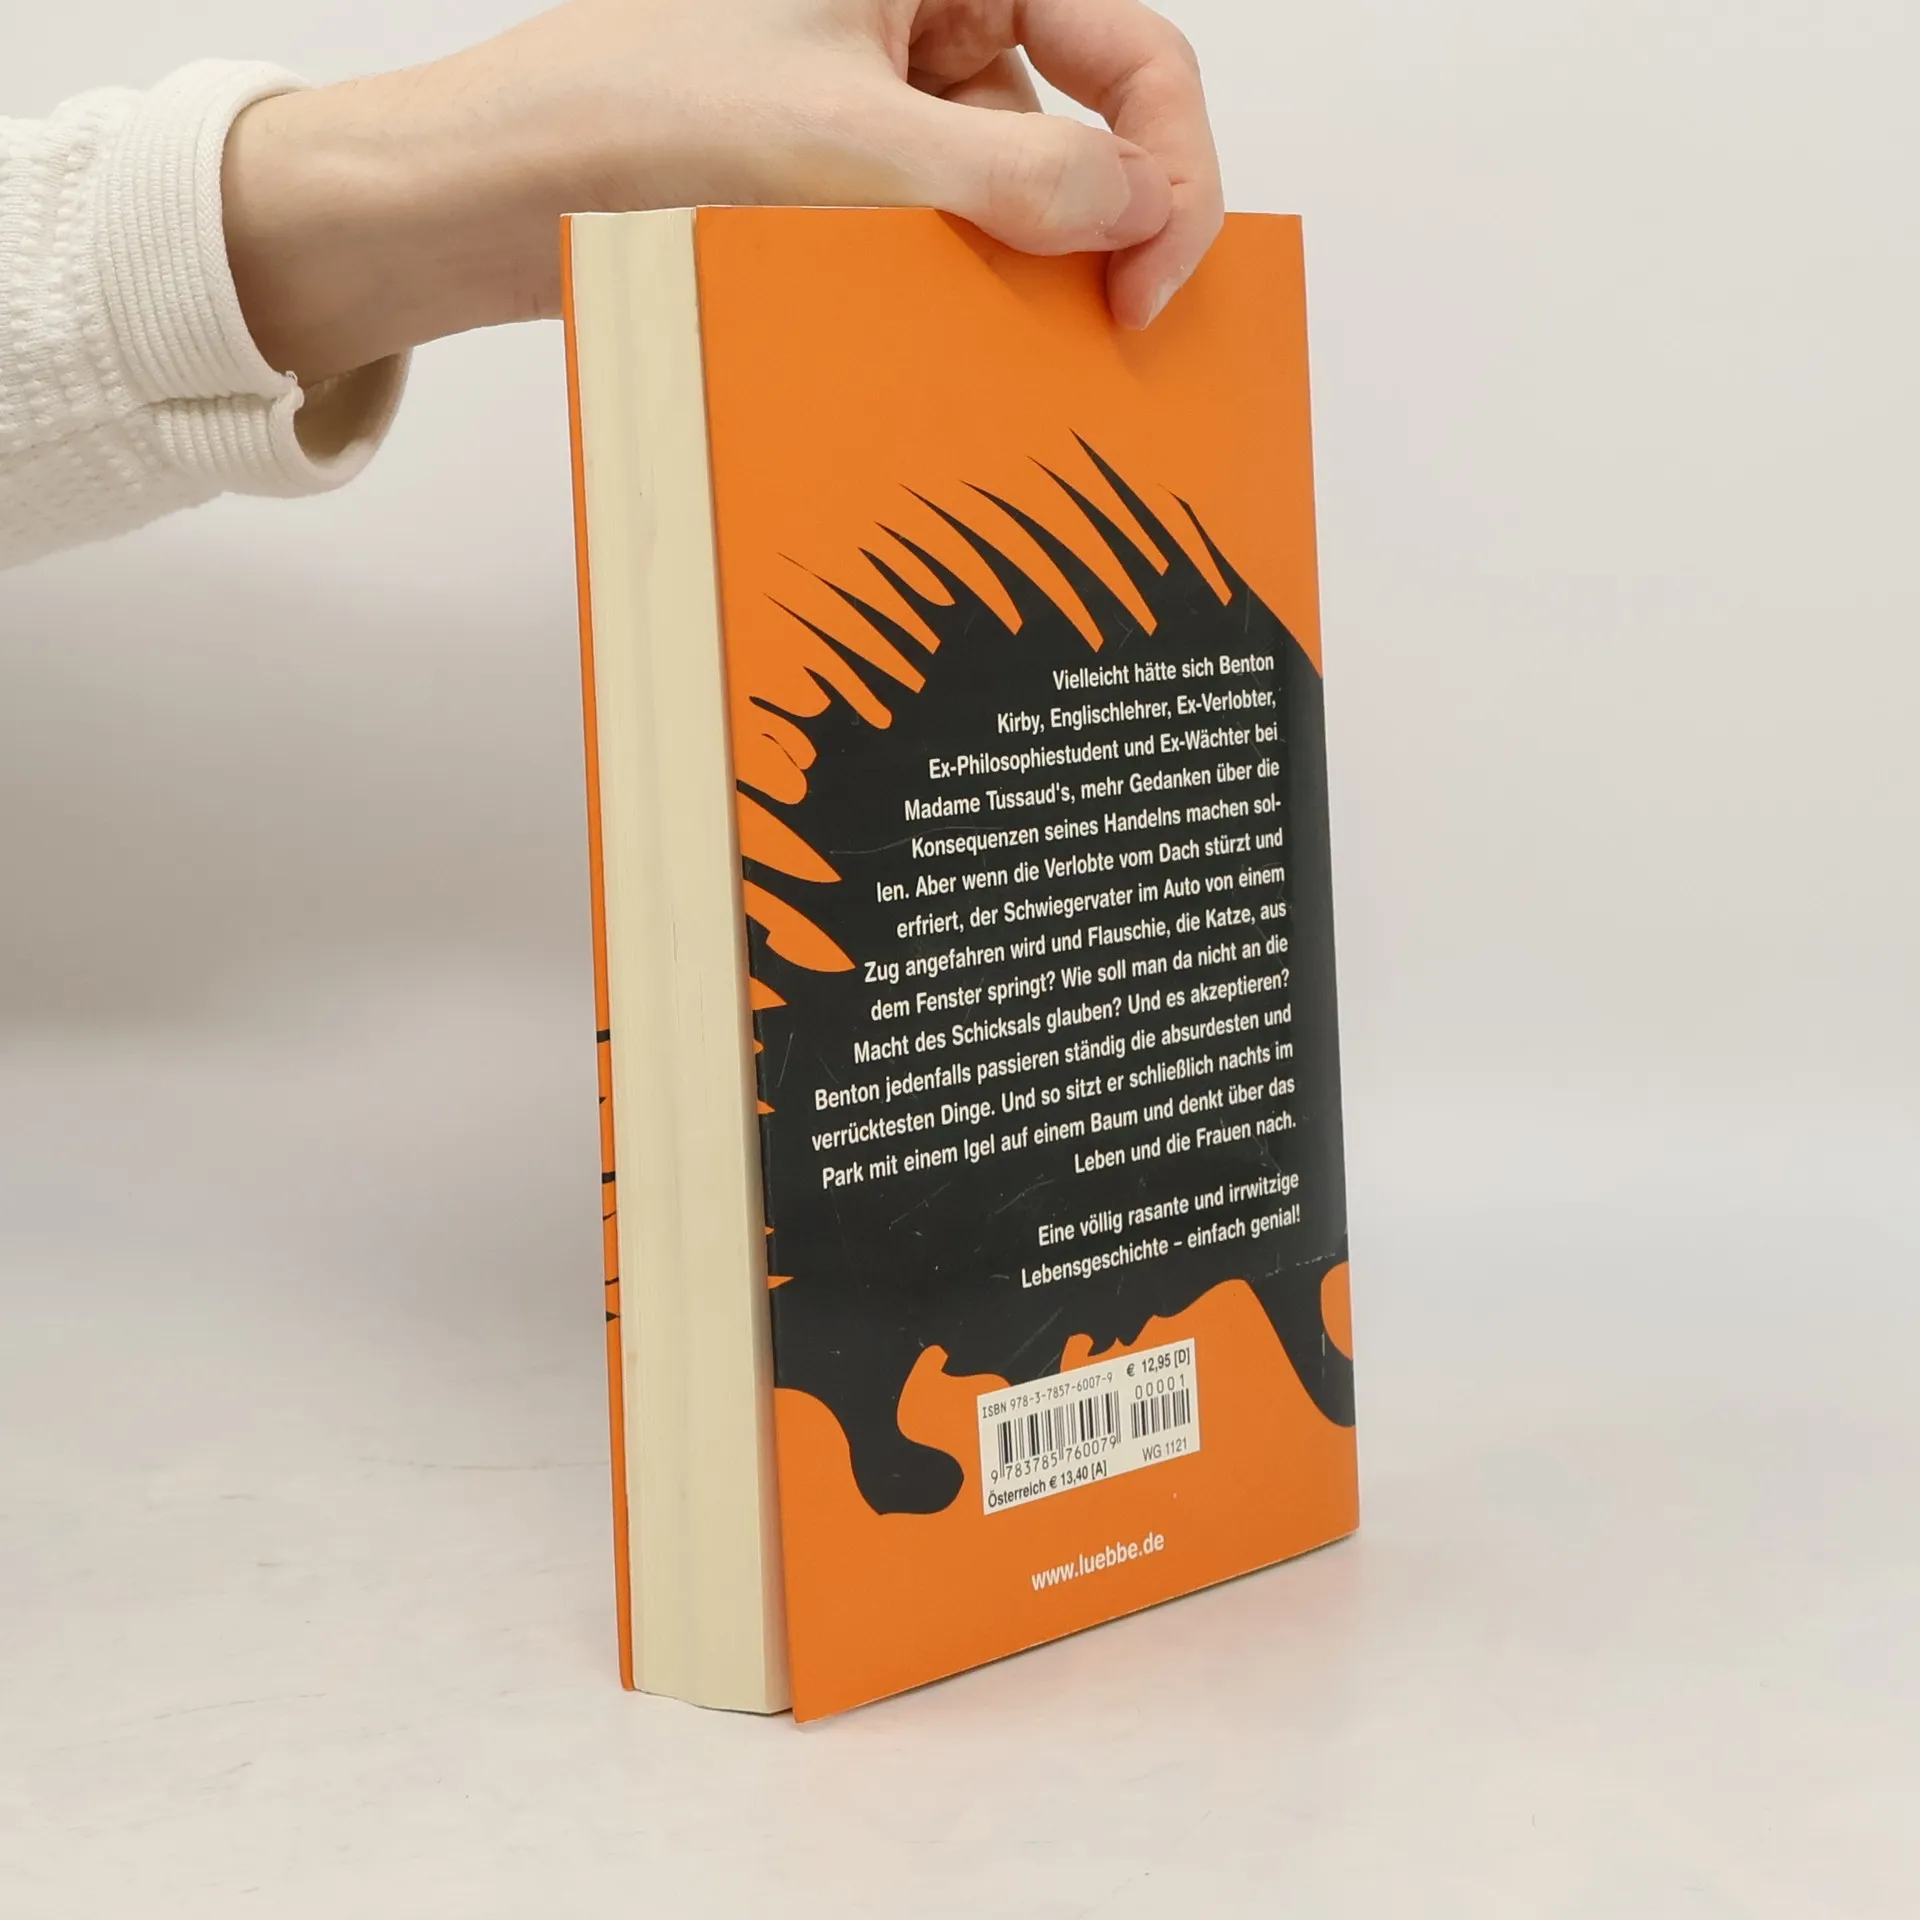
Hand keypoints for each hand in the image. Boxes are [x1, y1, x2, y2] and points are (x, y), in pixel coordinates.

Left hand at [223, 0, 1221, 383]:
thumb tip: (1146, 208)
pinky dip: (951, 285)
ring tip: (970, 335)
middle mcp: (920, 10)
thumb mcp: (857, 150)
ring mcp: (883, 91)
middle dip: (1092, 227)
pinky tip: (930, 336)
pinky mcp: (845, 167)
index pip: (1130, 48)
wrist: (490, 197)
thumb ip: (1024, 177)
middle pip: (1082, 121)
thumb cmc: (639, 125)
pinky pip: (943, 227)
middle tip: (1098, 336)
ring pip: (1012, 189)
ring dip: (1011, 270)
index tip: (1152, 286)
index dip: (1169, 166)